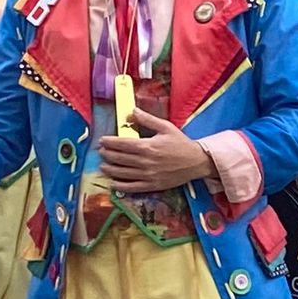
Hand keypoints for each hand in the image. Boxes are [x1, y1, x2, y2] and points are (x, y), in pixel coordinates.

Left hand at [96, 110, 216, 193]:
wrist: (196, 162)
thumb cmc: (181, 143)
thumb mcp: (166, 127)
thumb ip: (147, 119)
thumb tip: (131, 111)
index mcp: (147, 146)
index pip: (121, 144)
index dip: (108, 142)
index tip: (102, 141)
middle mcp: (145, 161)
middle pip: (118, 158)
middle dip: (106, 154)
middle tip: (101, 152)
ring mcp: (148, 175)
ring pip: (121, 173)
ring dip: (109, 169)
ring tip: (103, 166)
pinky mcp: (152, 185)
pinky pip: (131, 187)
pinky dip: (119, 186)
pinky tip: (113, 183)